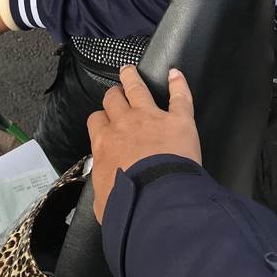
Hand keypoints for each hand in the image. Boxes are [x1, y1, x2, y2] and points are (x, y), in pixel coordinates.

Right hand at [87, 65, 200, 222]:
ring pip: (137, 89)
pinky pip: (179, 96)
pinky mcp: (178, 120)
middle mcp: (124, 124)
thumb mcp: (103, 204)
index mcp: (105, 143)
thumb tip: (104, 192)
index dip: (101, 121)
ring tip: (129, 71)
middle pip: (113, 100)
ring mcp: (151, 118)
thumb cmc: (128, 205)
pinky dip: (178, 84)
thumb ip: (101, 190)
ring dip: (132, 78)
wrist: (157, 201)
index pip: (97, 121)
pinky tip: (175, 73)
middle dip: (114, 96)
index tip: (105, 124)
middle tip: (116, 95)